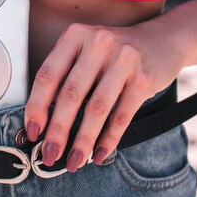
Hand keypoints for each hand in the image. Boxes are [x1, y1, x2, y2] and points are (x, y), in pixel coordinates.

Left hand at [23, 22, 184, 171]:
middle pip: (71, 94)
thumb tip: (43, 122)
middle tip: (49, 154)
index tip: (32, 131)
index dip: (36, 107)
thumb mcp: (86, 51)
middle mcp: (99, 43)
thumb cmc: (115, 52)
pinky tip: (98, 154)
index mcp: (76, 35)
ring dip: (82, 141)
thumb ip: (65, 76)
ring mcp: (124, 60)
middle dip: (57, 131)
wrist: (164, 40)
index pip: (48, 75)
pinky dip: (108, 139)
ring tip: (74, 161)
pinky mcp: (144, 79)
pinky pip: (121, 116)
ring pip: (96, 108)